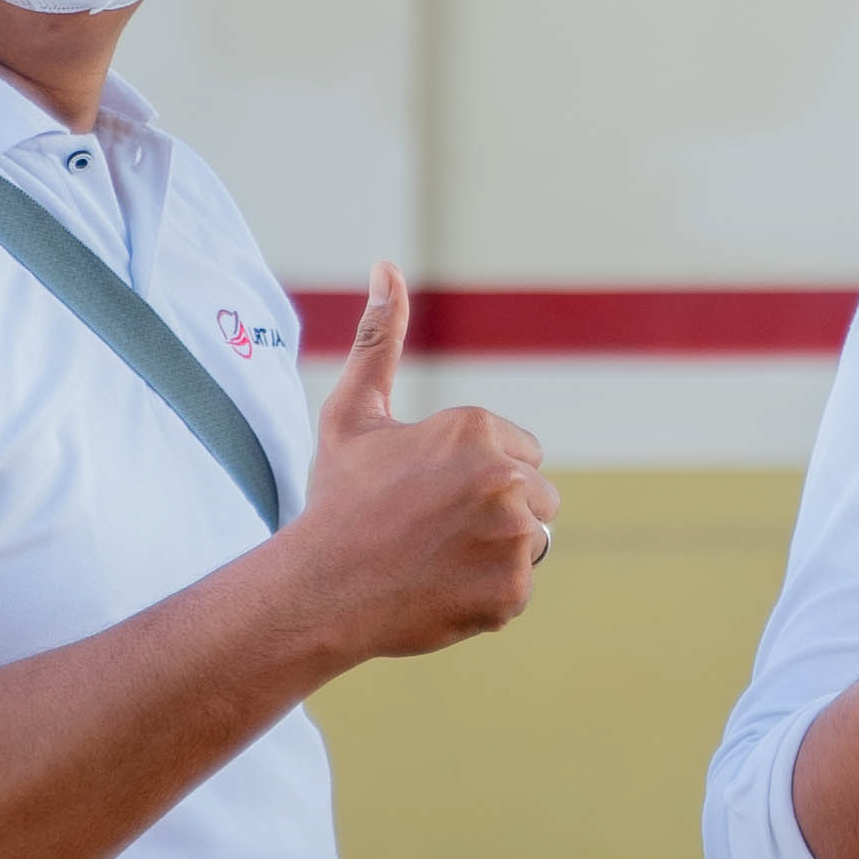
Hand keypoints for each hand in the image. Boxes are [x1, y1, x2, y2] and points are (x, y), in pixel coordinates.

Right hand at [282, 267, 555, 662]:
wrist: (319, 591)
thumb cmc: (336, 501)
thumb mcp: (352, 413)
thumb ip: (380, 338)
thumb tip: (386, 265)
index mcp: (474, 430)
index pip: (521, 453)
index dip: (476, 476)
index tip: (430, 495)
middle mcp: (504, 478)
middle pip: (539, 496)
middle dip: (498, 510)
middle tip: (434, 530)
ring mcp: (512, 538)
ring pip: (533, 540)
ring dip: (498, 551)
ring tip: (439, 559)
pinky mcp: (512, 590)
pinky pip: (518, 587)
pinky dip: (487, 593)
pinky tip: (441, 590)